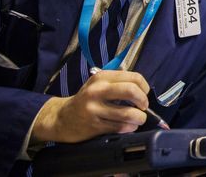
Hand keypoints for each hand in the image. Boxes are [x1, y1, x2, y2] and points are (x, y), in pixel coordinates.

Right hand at [31, 70, 150, 143]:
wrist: (61, 118)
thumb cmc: (86, 100)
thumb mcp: (98, 84)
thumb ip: (118, 82)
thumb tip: (142, 88)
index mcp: (102, 78)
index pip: (134, 77)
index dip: (144, 87)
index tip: (144, 94)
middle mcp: (97, 91)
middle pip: (131, 91)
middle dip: (143, 101)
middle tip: (143, 107)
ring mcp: (94, 109)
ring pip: (128, 113)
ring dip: (139, 118)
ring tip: (138, 119)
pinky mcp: (94, 126)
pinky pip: (120, 127)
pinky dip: (129, 127)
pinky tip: (129, 126)